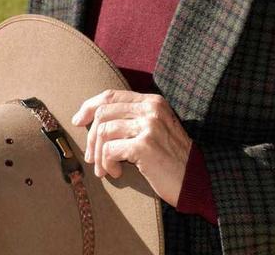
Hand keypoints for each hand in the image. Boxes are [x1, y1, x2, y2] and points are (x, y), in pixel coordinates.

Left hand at [71, 89, 192, 206]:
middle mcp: (151, 109)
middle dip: (91, 138)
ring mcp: (148, 126)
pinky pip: (110, 150)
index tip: (78, 121)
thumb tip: (95, 121)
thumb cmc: (172, 159)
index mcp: (153, 102)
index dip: (90, 106)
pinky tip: (116, 173)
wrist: (196, 180)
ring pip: (103, 132)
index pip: (112, 95)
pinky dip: (107, 164)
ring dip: (98, 155)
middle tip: (91, 158)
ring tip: (105, 170)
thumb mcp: (156, 131)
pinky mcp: (144, 146)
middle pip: (103, 113)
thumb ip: (133, 120)